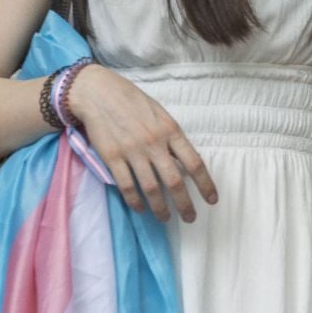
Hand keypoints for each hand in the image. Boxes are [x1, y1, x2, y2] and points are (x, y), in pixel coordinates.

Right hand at [65, 63, 216, 220]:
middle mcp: (154, 143)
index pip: (194, 163)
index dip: (205, 184)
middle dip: (184, 204)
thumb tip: (184, 163)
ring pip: (150, 187)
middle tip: (190, 218)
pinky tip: (141, 208)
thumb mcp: (162, 115)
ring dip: (160, 207)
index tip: (212, 200)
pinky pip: (126, 185)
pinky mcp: (112, 157)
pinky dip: (135, 200)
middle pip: (174, 181)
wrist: (99, 93)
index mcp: (171, 131)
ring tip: (166, 218)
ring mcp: (132, 151)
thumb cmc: (134, 103)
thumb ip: (173, 138)